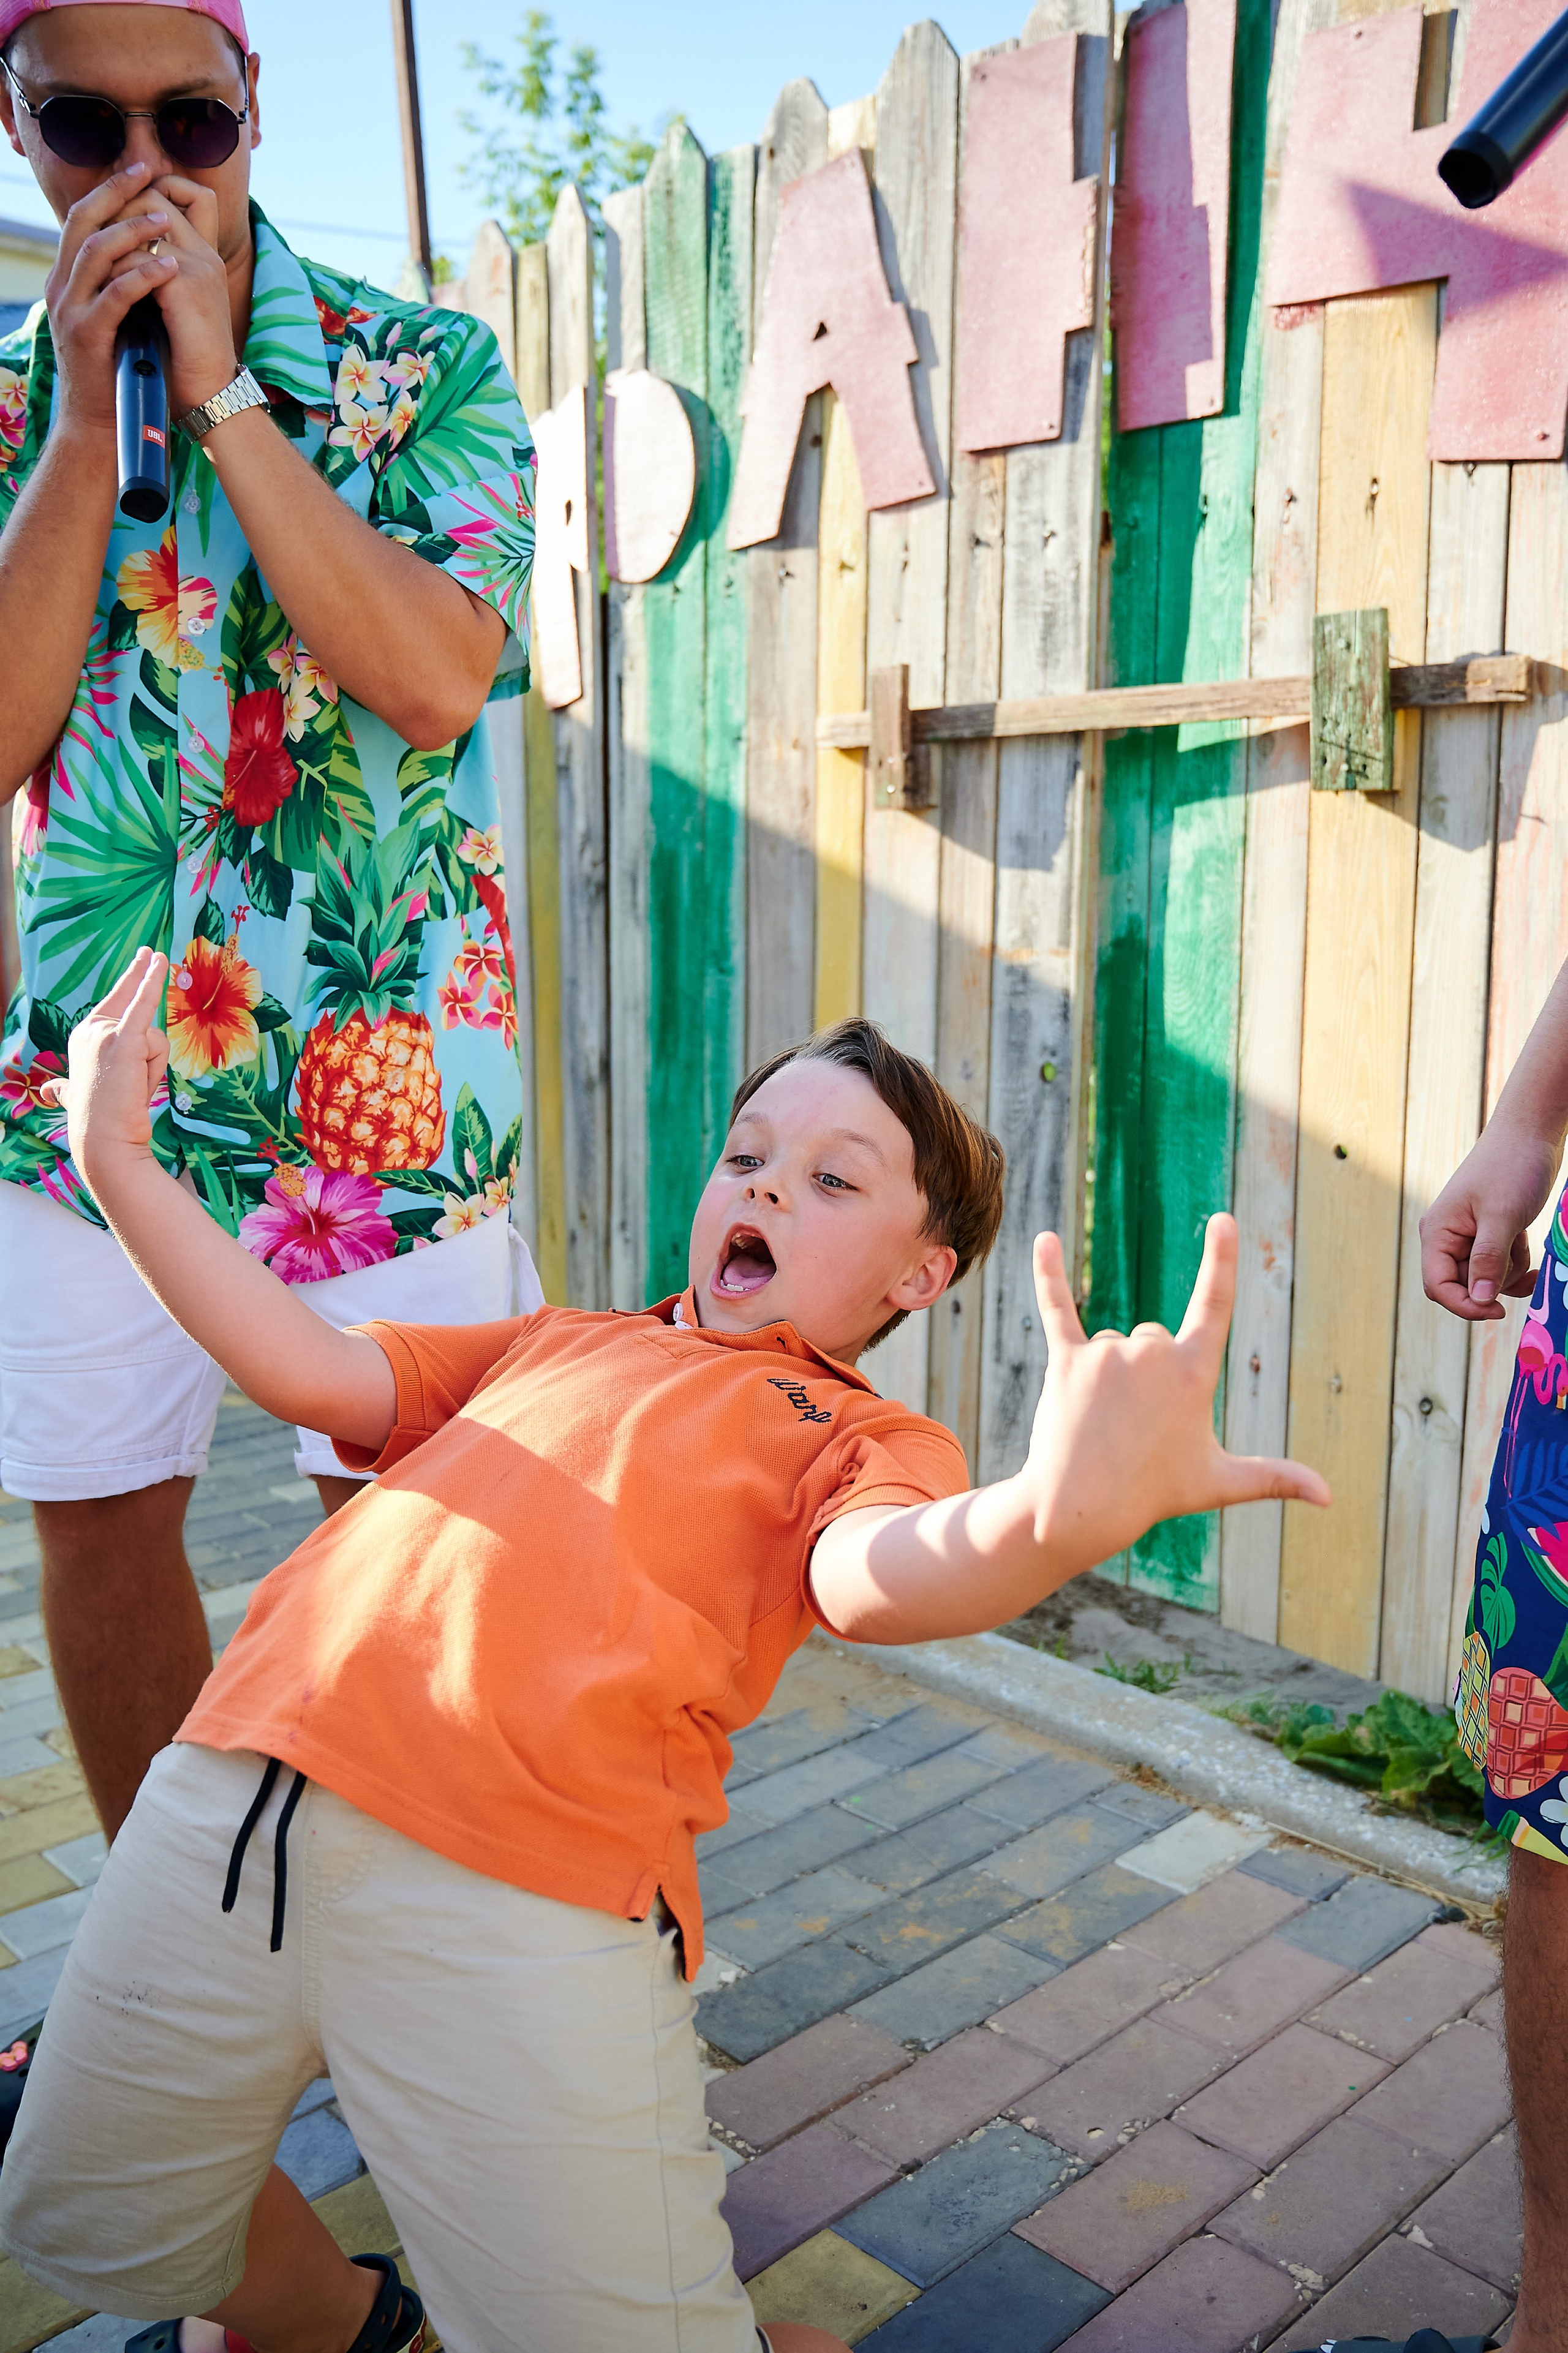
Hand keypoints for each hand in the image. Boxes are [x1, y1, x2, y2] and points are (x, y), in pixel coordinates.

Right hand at [41, 947, 169, 1174]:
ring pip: (156, 1038)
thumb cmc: (97, 1117)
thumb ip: (63, 1087)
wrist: (104, 1138)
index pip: (120, 1002)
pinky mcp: (124, 1040)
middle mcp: (92, 1028)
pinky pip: (145, 1007)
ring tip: (134, 1089)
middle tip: (144, 991)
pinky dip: (151, 985)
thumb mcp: (76, 1092)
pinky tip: (158, 964)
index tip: (146, 955)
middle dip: (147, 1038)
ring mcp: (106, 1032)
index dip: (135, 978)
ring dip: (153, 1069)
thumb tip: (52, 1092)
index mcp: (84, 1034)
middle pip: (144, 1024)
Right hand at [45, 161, 179, 437]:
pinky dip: (141, 277)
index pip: (85, 219)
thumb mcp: (114, 315)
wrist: (100, 424)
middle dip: (116, 191)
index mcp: (68, 278)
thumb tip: (148, 250)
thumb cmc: (115, 369)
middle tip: (147, 169)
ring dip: (132, 231)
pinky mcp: (86, 336)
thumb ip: (120, 282)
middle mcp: (63, 287)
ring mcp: (71, 310)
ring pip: (96, 253)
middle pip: (84, 222)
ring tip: (165, 219)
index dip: (111, 189)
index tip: (141, 168)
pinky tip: (168, 267)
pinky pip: (114, 296)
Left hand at [109, 172, 237, 412]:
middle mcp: (205, 255)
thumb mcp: (174, 308)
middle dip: (118, 209)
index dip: (147, 195)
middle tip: (97, 239)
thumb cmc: (189, 363)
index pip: (188, 194)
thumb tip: (122, 257)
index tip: (118, 217)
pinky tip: (104, 292)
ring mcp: (198, 266)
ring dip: (110, 240)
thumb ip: (157, 277)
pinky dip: (112, 271)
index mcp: (205, 258)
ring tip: (95, 265)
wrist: (211, 398)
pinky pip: (134, 258)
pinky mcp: (186, 285)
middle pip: (156, 196)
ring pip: (139, 222)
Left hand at [1024, 1214, 1329, 1567]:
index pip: (1215, 1302)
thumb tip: (1330, 1496)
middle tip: (1136, 1427)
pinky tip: (1046, 1239)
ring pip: (1115, 1344)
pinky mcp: (1066, 1359)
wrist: (1080, 1508)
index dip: (1221, 1259)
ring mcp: (1107, 1353)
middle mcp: (1153, 1352)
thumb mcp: (1220, 1482)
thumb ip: (1275, 1478)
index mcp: (1194, 1372)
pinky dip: (1049, 1272)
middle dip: (1149, 1376)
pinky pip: (1057, 1306)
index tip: (1221, 1219)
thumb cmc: (1153, 1495)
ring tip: (1104, 1423)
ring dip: (1111, 1376)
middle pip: (1156, 1339)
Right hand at [1421, 1120, 1558, 1319]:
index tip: (1498, 1310)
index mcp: (1437, 1232)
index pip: (1438, 1286)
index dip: (1465, 1304)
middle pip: (1463, 1285)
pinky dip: (1516, 1263)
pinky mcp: (1488, 1233)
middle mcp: (1446, 1237)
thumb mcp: (1502, 1216)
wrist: (1530, 1133)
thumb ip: (1488, 1259)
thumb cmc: (1511, 1166)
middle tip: (1522, 1265)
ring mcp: (1467, 1235)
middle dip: (1494, 1283)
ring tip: (1523, 1240)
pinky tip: (1528, 1244)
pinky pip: (1498, 1265)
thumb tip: (1481, 1298)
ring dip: (1509, 1270)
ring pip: (1484, 1277)